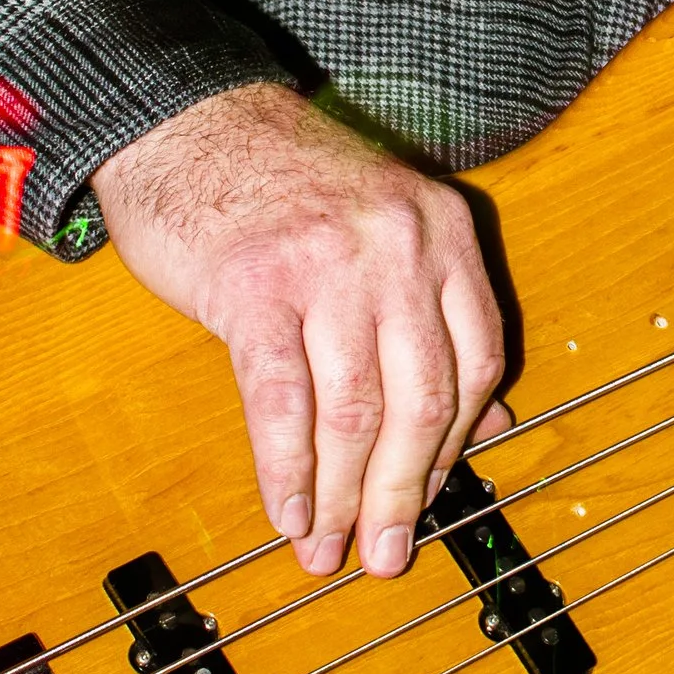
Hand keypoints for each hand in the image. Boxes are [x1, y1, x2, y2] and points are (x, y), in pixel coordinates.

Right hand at [95, 86, 511, 579]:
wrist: (184, 121)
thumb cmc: (280, 182)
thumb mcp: (381, 229)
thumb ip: (434, 316)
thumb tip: (489, 423)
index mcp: (440, 230)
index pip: (475, 360)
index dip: (456, 443)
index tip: (431, 496)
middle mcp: (397, 245)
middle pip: (423, 398)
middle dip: (405, 492)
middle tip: (386, 552)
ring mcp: (327, 264)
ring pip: (355, 410)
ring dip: (344, 497)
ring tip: (329, 547)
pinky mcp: (255, 286)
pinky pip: (282, 400)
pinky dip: (287, 470)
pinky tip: (288, 511)